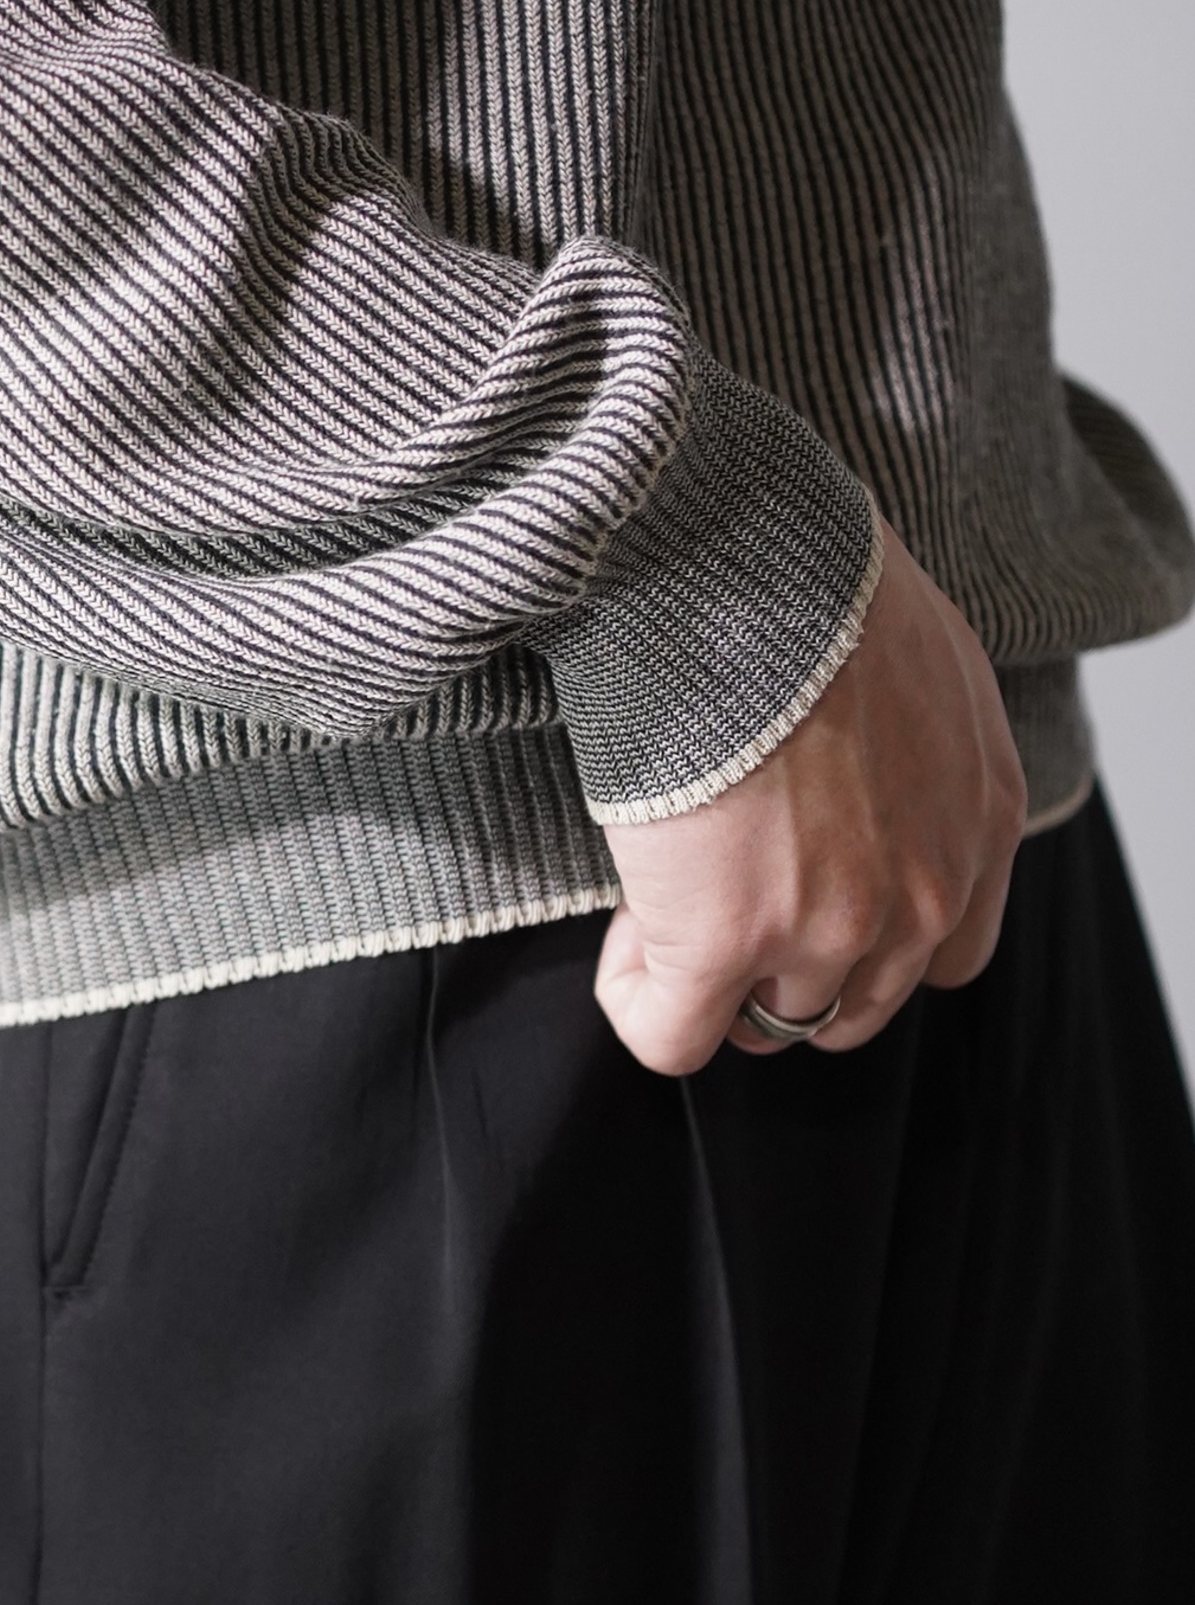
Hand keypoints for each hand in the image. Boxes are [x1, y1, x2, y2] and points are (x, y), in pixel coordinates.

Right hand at [594, 521, 1028, 1075]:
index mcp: (981, 822)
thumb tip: (846, 763)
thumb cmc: (807, 581)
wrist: (734, 570)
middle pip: (853, 1005)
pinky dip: (639, 998)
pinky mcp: (725, 943)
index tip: (795, 875)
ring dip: (710, 977)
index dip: (859, 932)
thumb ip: (917, 744)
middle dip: (785, 966)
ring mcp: (827, 930)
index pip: (944, 954)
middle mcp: (922, 895)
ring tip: (660, 891)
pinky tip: (623, 932)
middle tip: (718, 885)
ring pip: (767, 1024)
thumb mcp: (922, 658)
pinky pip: (671, 1035)